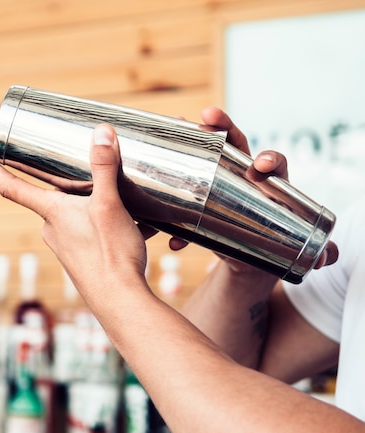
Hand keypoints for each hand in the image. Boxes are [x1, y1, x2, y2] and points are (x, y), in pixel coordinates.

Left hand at [0, 124, 149, 303]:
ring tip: (128, 201)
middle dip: (67, 182)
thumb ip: (105, 168)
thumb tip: (101, 132)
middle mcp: (52, 229)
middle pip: (50, 197)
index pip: (10, 185)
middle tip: (82, 165)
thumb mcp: (110, 205)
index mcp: (51, 212)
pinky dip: (112, 225)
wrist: (121, 303)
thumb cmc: (110, 257)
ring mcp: (66, 247)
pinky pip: (93, 233)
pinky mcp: (82, 260)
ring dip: (100, 205)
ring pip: (78, 215)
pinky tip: (139, 227)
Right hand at [173, 106, 337, 269]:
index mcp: (269, 183)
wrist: (248, 252)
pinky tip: (161, 182)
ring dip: (190, 136)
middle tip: (207, 117)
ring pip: (204, 151)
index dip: (269, 159)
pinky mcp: (197, 193)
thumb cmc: (273, 239)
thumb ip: (315, 251)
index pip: (272, 161)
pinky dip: (170, 187)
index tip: (262, 167)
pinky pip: (183, 182)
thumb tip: (329, 258)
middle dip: (222, 125)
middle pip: (234, 141)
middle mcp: (242, 173)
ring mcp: (216, 178)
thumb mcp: (292, 243)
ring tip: (178, 125)